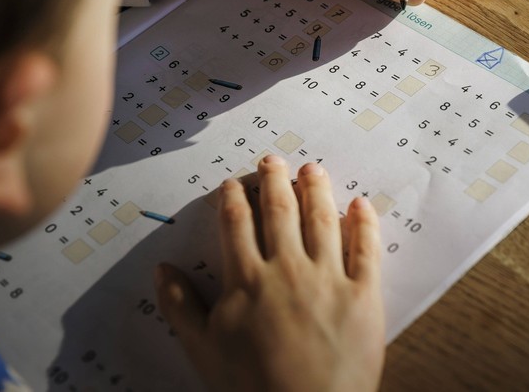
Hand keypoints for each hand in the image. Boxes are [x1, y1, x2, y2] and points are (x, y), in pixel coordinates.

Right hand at [154, 155, 384, 391]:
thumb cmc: (251, 388)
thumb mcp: (203, 350)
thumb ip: (180, 306)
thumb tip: (162, 269)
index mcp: (247, 280)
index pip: (237, 224)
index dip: (234, 198)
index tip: (233, 184)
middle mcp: (287, 269)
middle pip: (280, 210)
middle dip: (274, 180)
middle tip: (273, 159)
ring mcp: (328, 279)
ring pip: (322, 220)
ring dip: (316, 189)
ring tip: (311, 169)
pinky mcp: (363, 295)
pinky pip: (366, 250)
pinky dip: (364, 223)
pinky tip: (360, 204)